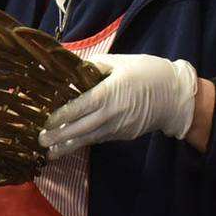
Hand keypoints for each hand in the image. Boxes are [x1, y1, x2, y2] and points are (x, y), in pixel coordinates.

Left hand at [40, 54, 198, 157]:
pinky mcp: (122, 135)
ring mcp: (117, 127)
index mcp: (109, 93)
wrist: (176, 96)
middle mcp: (111, 114)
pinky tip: (70, 146)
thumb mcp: (120, 62)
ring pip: (88, 138)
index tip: (46, 121)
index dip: (62, 115)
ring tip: (50, 153)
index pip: (80, 107)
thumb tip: (69, 65)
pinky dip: (84, 143)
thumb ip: (93, 66)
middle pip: (81, 128)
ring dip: (68, 146)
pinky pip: (99, 139)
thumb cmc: (148, 73)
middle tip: (40, 141)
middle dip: (59, 136)